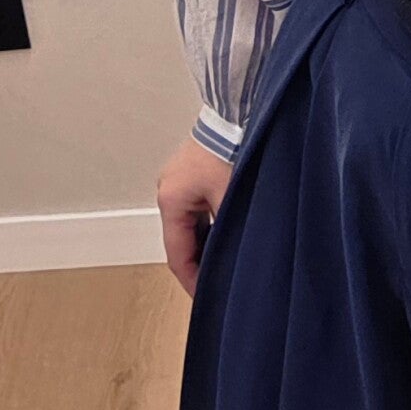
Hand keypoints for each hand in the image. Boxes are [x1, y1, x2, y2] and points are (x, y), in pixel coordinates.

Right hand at [157, 134, 234, 297]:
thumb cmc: (236, 146)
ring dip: (209, 243)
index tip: (207, 298)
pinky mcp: (194, 172)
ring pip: (192, 226)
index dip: (194, 281)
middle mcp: (169, 190)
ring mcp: (179, 180)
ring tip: (229, 261)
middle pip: (183, 241)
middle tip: (221, 284)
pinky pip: (200, 209)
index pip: (178, 256)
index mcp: (171, 199)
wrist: (241, 110)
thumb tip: (236, 264)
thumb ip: (230, 233)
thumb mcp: (234, 198)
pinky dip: (213, 224)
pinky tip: (231, 233)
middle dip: (202, 263)